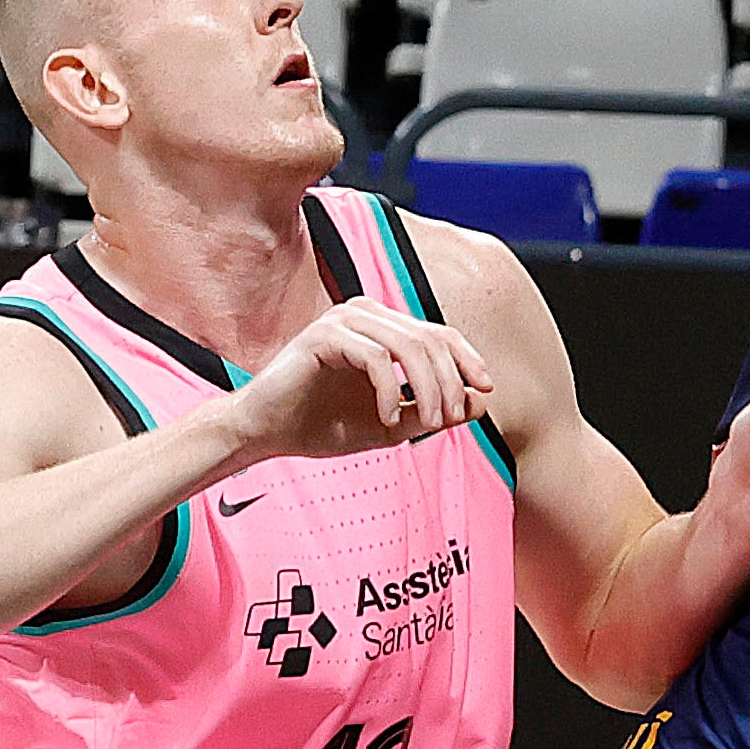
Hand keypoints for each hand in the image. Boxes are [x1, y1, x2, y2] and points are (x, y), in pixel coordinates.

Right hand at [221, 295, 489, 463]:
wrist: (263, 433)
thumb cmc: (321, 425)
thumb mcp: (390, 425)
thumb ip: (430, 412)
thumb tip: (479, 402)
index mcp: (382, 328)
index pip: (439, 334)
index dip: (468, 359)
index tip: (486, 389)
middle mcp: (365, 314)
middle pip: (430, 339)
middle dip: (450, 381)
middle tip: (448, 419)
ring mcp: (343, 320)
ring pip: (409, 345)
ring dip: (427, 386)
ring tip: (427, 422)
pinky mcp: (323, 335)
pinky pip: (375, 357)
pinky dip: (388, 390)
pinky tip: (385, 418)